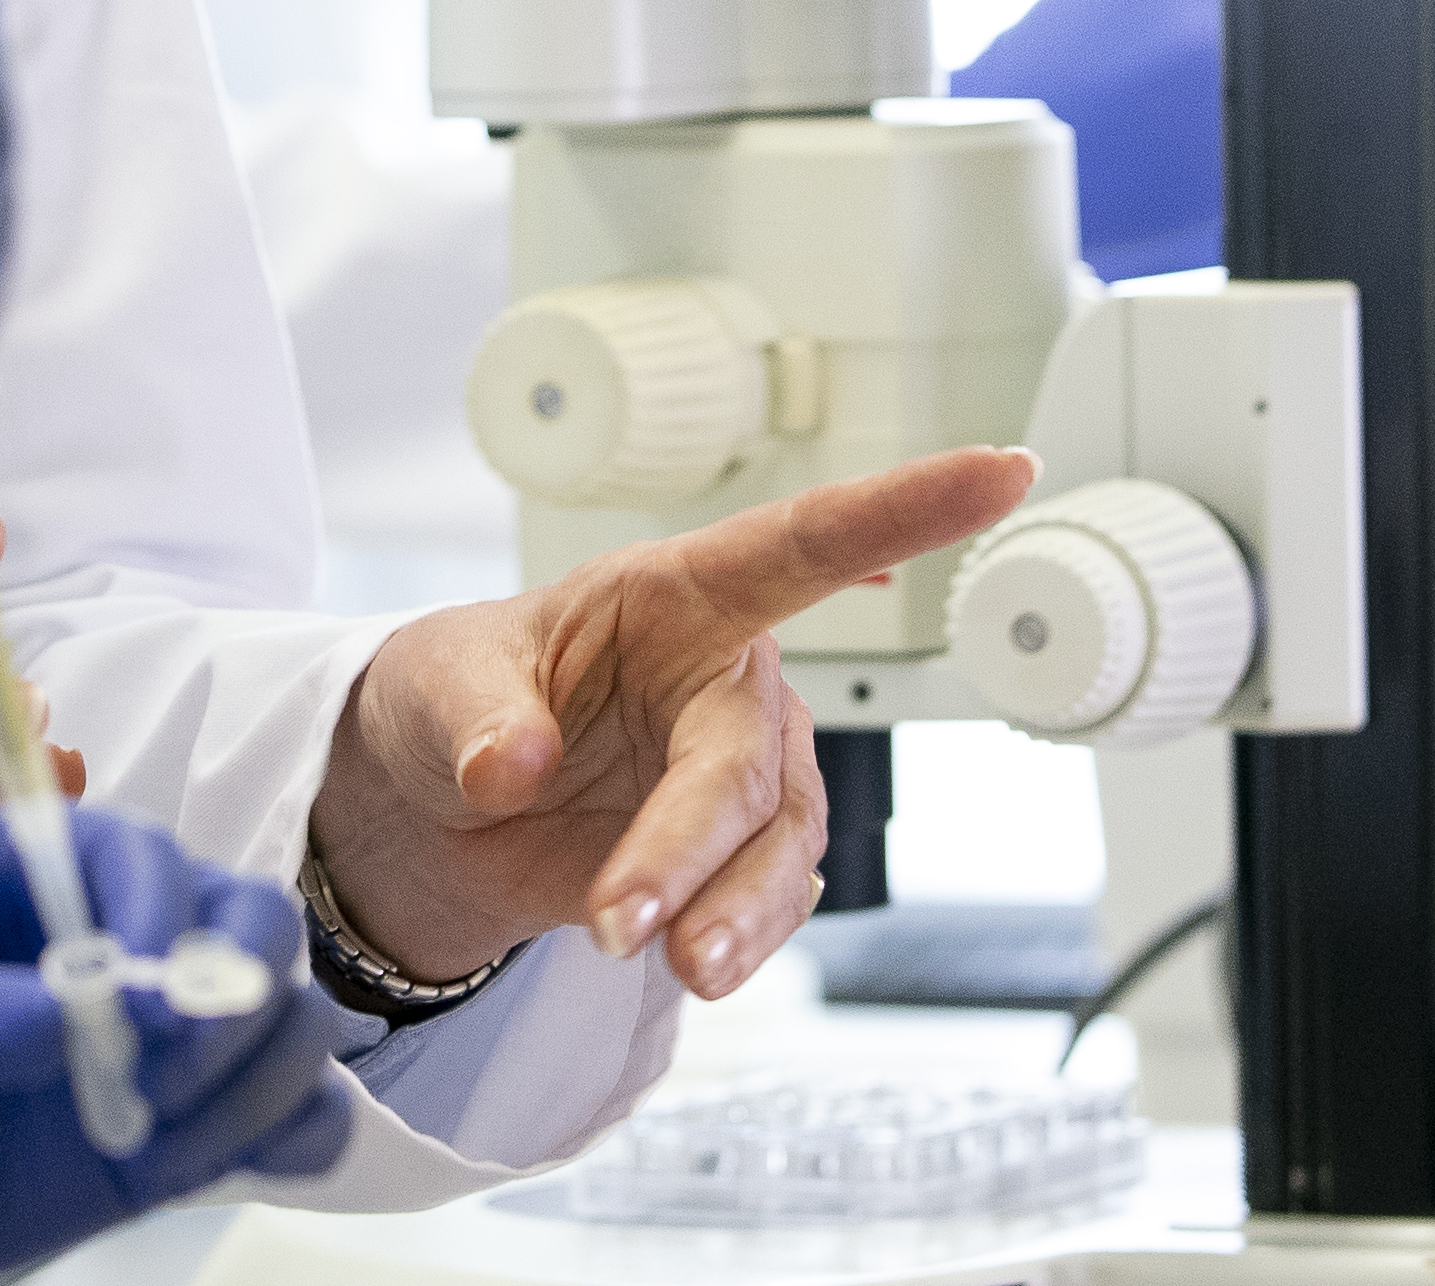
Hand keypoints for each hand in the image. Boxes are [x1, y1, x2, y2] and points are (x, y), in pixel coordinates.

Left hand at [0, 806, 352, 1285]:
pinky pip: (286, 1113)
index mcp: (33, 872)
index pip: (146, 860)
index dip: (162, 920)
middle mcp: (112, 939)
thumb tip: (87, 1013)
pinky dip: (296, 1131)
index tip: (141, 997)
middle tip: (167, 1072)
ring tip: (158, 1136)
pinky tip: (237, 1160)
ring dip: (258, 1077)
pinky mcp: (169, 1127)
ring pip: (282, 1020)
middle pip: (248, 924)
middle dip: (235, 995)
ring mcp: (148, 1038)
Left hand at [305, 447, 1040, 1000]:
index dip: (906, 504)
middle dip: (696, 842)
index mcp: (673, 593)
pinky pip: (764, 896)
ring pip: (778, 840)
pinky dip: (734, 934)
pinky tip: (695, 957)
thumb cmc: (450, 701)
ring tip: (670, 964)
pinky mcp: (730, 856)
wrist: (438, 816)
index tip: (1000, 470)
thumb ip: (477, 717)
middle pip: (752, 754)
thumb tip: (511, 764)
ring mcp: (736, 770)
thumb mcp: (434, 685)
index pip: (802, 539)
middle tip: (624, 919)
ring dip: (730, 911)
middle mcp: (724, 676)